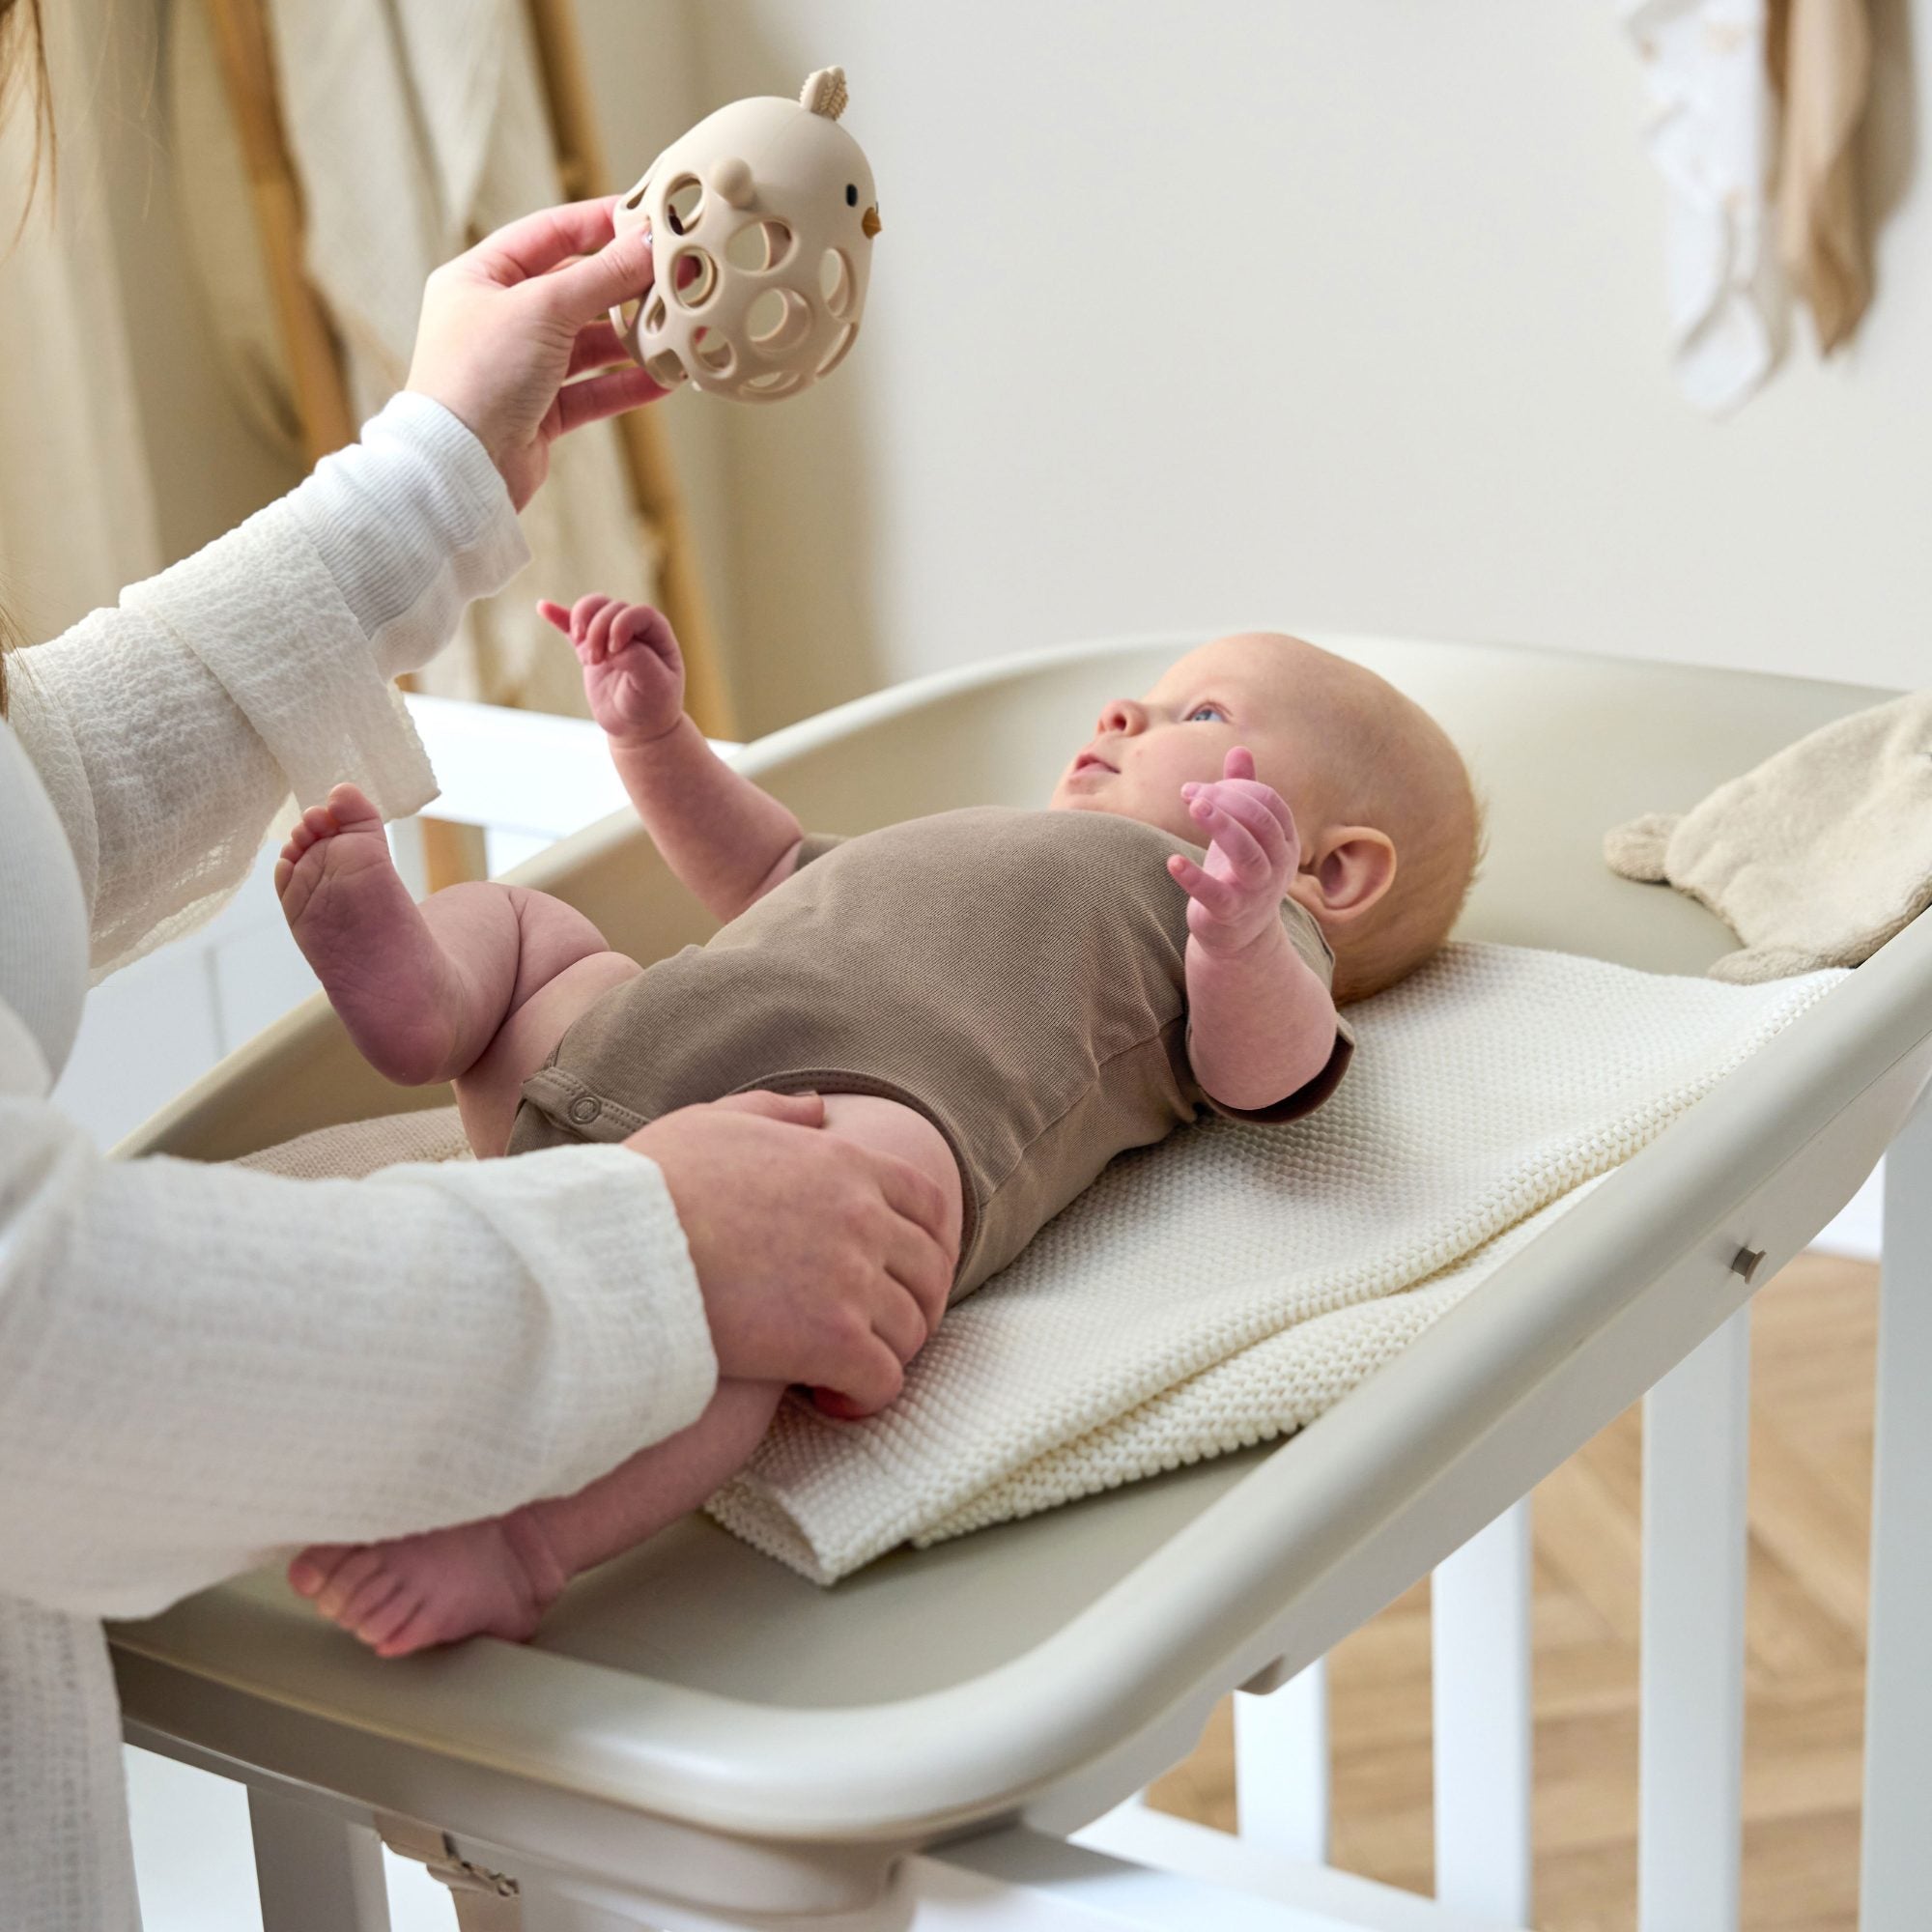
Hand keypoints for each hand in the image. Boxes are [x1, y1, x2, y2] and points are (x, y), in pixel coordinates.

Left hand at [406, 199, 666, 511]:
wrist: (461, 468)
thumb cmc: (478, 377)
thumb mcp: (543, 308)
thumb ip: (602, 276)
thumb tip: (647, 244)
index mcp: (480, 277)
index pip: (549, 234)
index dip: (598, 223)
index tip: (647, 219)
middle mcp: (498, 318)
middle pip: (575, 289)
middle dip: (625, 286)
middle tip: (675, 278)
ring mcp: (520, 367)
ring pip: (588, 343)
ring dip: (631, 339)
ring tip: (675, 331)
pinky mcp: (540, 412)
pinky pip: (593, 390)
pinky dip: (626, 384)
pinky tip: (663, 379)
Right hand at [539, 595, 684, 742]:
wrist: (638, 726)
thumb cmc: (652, 705)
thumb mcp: (654, 686)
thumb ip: (638, 660)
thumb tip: (613, 646)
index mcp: (657, 633)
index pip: (638, 612)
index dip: (621, 624)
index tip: (614, 651)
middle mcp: (635, 629)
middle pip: (611, 609)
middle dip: (598, 630)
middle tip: (594, 661)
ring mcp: (610, 635)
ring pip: (593, 608)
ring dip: (581, 621)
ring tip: (581, 648)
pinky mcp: (590, 647)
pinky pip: (573, 626)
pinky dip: (559, 617)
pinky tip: (544, 607)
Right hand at [625, 1092, 955, 1413]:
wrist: (615, 1247)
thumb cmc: (649, 1187)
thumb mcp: (713, 1123)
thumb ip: (774, 1114)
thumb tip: (817, 1110)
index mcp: (843, 1162)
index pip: (928, 1204)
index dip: (925, 1245)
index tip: (902, 1274)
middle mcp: (862, 1217)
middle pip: (928, 1272)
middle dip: (911, 1306)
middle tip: (875, 1332)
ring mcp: (851, 1279)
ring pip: (910, 1330)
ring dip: (885, 1354)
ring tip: (844, 1371)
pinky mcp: (831, 1340)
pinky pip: (882, 1380)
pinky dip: (865, 1397)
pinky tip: (830, 1399)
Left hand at [1166, 747, 1301, 955]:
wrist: (1239, 937)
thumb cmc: (1239, 874)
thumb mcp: (1244, 832)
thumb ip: (1243, 791)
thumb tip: (1240, 749)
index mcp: (1284, 841)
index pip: (1268, 803)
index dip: (1235, 788)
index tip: (1199, 788)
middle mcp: (1278, 865)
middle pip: (1261, 823)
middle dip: (1227, 800)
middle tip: (1190, 792)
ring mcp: (1256, 891)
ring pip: (1248, 854)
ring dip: (1222, 826)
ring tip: (1193, 804)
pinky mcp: (1229, 913)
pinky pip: (1215, 894)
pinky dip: (1194, 877)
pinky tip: (1173, 861)